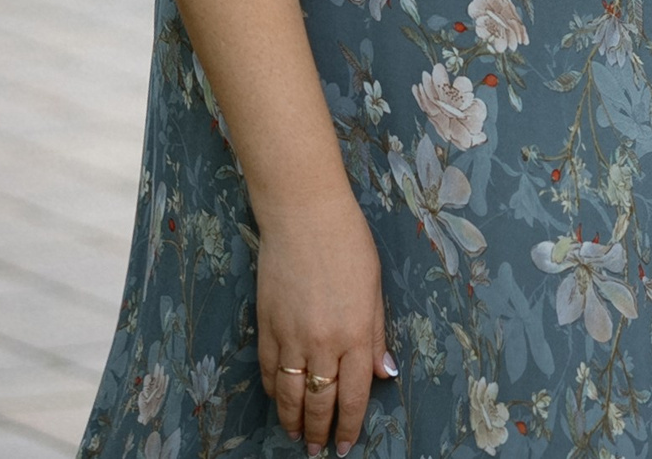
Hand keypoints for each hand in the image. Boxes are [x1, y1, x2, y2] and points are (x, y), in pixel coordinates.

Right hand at [254, 200, 395, 455]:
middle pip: (320, 400)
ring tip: (296, 436)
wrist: (304, 217)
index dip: (350, 423)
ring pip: (291, 392)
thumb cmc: (350, 245)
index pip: (355, 394)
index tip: (345, 444)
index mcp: (357, 333)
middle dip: (319, 430)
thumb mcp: (375, 289)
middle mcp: (323, 342)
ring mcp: (291, 336)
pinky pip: (270, 369)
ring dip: (293, 419)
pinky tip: (279, 399)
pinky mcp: (266, 325)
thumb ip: (377, 335)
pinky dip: (274, 390)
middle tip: (317, 450)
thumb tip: (385, 373)